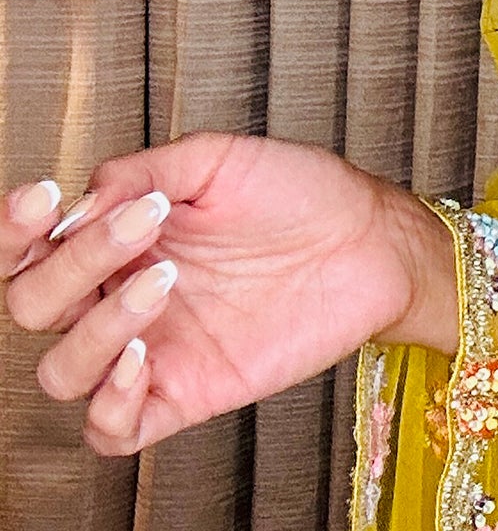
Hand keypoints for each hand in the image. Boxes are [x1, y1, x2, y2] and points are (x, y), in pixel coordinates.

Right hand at [3, 133, 456, 456]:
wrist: (371, 238)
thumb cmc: (302, 194)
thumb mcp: (223, 161)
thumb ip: (148, 171)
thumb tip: (82, 197)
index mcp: (120, 238)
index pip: (32, 249)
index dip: (16, 230)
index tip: (41, 198)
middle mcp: (122, 294)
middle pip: (35, 305)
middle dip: (73, 264)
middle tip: (140, 227)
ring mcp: (152, 347)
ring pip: (63, 369)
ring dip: (99, 326)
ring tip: (164, 281)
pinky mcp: (185, 392)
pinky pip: (111, 429)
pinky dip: (109, 403)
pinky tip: (144, 357)